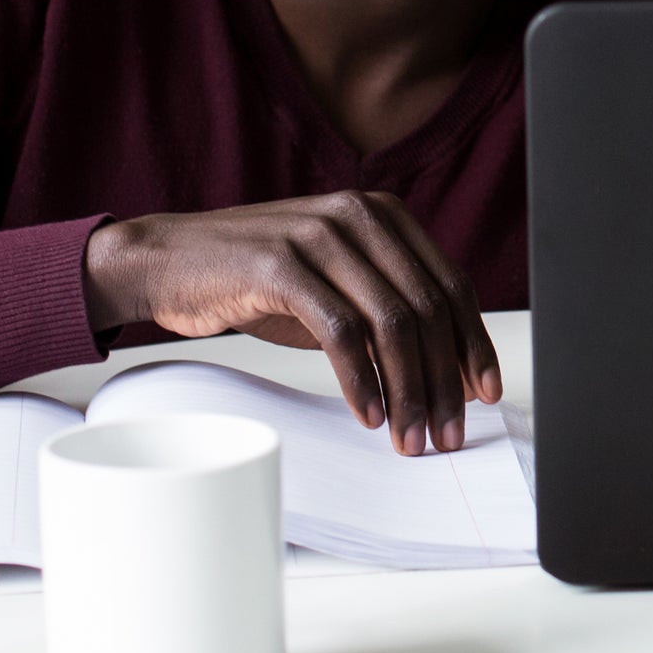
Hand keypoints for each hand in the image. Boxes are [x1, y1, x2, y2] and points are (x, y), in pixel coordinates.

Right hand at [81, 192, 501, 454]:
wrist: (167, 260)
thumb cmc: (255, 279)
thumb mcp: (333, 287)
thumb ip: (385, 313)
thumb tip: (444, 373)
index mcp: (383, 215)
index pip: (450, 283)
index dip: (473, 342)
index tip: (484, 392)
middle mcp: (359, 215)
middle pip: (428, 307)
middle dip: (444, 379)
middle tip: (448, 432)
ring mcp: (321, 235)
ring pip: (391, 322)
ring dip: (408, 390)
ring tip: (411, 437)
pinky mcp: (281, 264)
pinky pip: (340, 330)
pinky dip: (361, 380)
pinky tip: (369, 414)